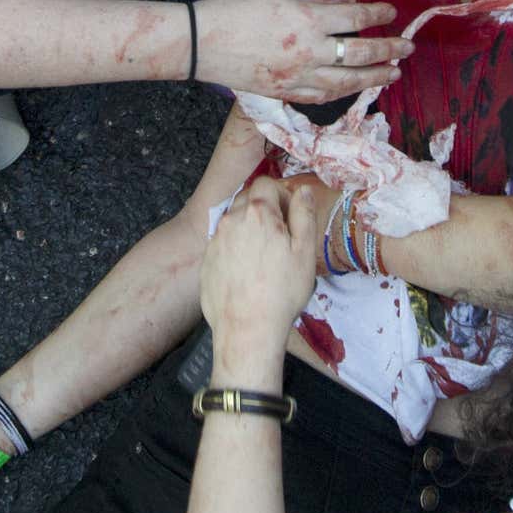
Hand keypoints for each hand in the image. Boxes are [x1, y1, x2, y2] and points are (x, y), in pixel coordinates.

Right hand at [193, 0, 410, 103]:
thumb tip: (343, 2)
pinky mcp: (285, 92)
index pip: (355, 18)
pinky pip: (322, 97)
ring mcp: (298, 76)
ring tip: (393, 73)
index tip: (391, 12)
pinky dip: (343, 93)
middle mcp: (309, 51)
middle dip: (389, 50)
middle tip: (408, 47)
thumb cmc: (235, 9)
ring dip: (375, 78)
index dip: (378, 15)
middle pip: (360, 54)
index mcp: (307, 20)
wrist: (201, 42)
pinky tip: (355, 89)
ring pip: (347, 82)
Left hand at [202, 177, 320, 363]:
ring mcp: (215, 241)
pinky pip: (223, 243)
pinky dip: (235, 248)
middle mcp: (231, 220)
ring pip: (233, 221)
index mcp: (258, 213)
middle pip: (247, 198)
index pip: (266, 183)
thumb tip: (303, 190)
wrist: (247, 329)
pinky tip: (247, 272)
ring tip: (264, 256)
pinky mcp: (206, 261)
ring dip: (248, 228)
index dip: (282, 195)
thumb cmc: (282, 291)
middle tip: (280, 236)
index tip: (291, 217)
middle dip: (264, 208)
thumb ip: (305, 214)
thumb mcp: (305, 252)